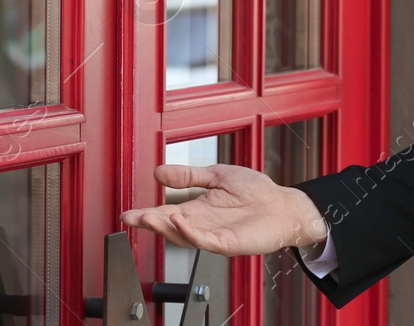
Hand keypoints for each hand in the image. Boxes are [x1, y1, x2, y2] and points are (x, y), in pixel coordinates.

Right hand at [120, 164, 329, 256]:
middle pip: (170, 228)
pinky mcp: (229, 242)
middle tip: (132, 217)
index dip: (148, 214)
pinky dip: (191, 232)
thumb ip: (188, 176)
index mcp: (199, 208)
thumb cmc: (256, 191)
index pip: (167, 213)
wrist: (284, 205)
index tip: (128, 213)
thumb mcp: (216, 175)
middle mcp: (203, 224)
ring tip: (151, 217)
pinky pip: (206, 240)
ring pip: (184, 236)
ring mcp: (215, 235)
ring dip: (167, 228)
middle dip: (150, 223)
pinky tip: (180, 220)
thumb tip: (159, 171)